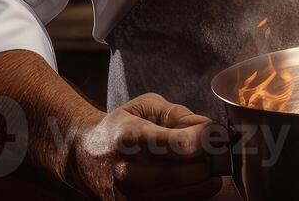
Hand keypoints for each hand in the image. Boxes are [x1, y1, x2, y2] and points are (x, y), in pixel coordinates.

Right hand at [69, 93, 221, 200]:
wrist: (84, 157)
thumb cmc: (120, 127)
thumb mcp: (145, 106)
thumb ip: (178, 114)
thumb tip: (207, 130)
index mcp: (131, 137)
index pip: (182, 145)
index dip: (206, 139)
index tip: (214, 133)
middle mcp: (129, 171)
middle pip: (191, 173)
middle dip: (209, 159)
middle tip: (209, 149)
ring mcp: (131, 196)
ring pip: (190, 193)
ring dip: (205, 178)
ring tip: (198, 163)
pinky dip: (192, 192)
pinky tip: (187, 179)